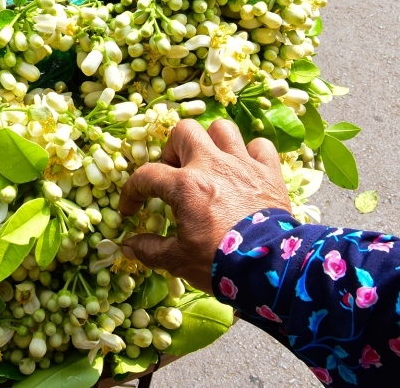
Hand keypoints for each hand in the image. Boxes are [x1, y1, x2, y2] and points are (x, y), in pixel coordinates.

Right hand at [118, 118, 290, 292]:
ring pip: (222, 129)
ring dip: (212, 142)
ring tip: (209, 163)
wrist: (270, 269)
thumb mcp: (178, 260)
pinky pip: (260, 146)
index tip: (131, 208)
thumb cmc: (221, 263)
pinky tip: (244, 169)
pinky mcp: (269, 173)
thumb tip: (128, 245)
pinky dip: (251, 153)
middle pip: (184, 132)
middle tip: (174, 173)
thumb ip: (150, 249)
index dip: (132, 191)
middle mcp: (212, 165)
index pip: (147, 176)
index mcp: (186, 186)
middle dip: (174, 150)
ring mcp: (243, 165)